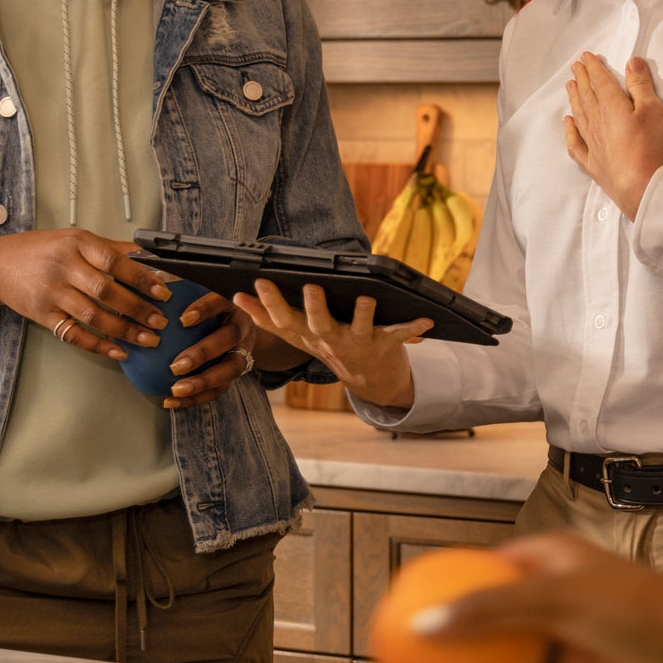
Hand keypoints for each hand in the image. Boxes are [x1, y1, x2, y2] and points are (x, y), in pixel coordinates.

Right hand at [0, 228, 169, 359]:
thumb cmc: (40, 250)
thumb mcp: (73, 239)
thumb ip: (109, 248)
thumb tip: (147, 255)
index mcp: (77, 243)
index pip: (115, 261)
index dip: (141, 278)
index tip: (163, 292)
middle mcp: (64, 266)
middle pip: (107, 291)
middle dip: (138, 309)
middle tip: (161, 321)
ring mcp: (52, 292)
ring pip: (94, 316)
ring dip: (125, 331)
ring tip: (148, 339)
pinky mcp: (43, 314)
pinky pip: (74, 334)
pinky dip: (98, 345)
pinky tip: (118, 351)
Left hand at [161, 292, 259, 408]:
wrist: (242, 328)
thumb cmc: (212, 309)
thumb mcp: (201, 295)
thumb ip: (181, 292)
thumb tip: (149, 283)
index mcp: (230, 304)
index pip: (220, 301)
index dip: (204, 310)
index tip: (182, 319)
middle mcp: (241, 327)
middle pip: (228, 340)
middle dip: (203, 353)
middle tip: (176, 365)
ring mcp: (243, 352)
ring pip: (229, 370)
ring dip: (202, 382)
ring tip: (176, 390)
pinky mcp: (237, 374)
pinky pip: (220, 390)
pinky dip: (196, 398)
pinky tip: (171, 401)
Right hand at [232, 280, 430, 408]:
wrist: (369, 379)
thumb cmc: (328, 345)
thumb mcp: (296, 335)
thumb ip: (267, 316)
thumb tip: (236, 297)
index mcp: (308, 336)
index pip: (284, 321)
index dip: (269, 305)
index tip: (257, 284)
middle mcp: (331, 341)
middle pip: (320, 326)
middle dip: (314, 308)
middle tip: (310, 288)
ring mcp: (358, 343)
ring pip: (359, 328)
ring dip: (362, 314)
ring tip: (364, 298)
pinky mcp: (385, 343)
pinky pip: (400, 334)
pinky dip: (413, 328)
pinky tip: (426, 321)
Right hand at [414, 533, 662, 662]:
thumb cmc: (631, 606)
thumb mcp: (552, 600)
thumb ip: (487, 612)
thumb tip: (422, 625)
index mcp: (544, 558)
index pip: (483, 568)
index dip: (444, 587)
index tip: (404, 607)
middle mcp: (552, 593)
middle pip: (491, 620)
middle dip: (456, 645)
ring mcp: (566, 634)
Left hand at [564, 54, 662, 218]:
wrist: (640, 185)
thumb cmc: (649, 146)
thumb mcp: (652, 109)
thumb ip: (640, 85)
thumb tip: (631, 62)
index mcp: (611, 106)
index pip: (600, 81)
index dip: (593, 67)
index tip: (586, 57)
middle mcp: (597, 122)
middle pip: (587, 96)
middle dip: (582, 79)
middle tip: (575, 68)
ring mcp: (592, 143)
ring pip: (579, 115)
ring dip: (574, 99)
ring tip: (570, 87)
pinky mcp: (593, 162)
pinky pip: (575, 143)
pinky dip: (570, 131)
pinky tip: (567, 123)